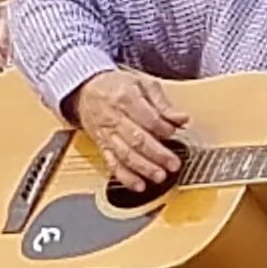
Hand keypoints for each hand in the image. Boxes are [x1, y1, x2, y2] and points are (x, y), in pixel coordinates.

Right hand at [71, 70, 187, 189]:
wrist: (84, 90)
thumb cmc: (117, 86)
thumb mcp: (143, 83)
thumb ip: (163, 103)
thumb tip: (181, 118)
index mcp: (126, 98)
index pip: (147, 117)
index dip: (162, 128)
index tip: (174, 132)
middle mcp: (114, 118)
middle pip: (137, 139)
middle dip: (157, 154)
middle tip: (173, 164)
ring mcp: (107, 134)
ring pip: (125, 154)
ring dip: (143, 168)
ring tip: (159, 176)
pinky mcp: (102, 146)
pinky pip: (112, 164)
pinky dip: (125, 177)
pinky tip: (138, 185)